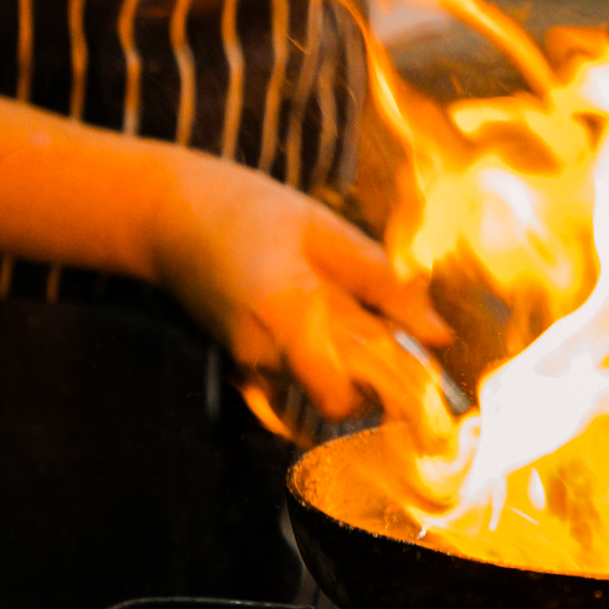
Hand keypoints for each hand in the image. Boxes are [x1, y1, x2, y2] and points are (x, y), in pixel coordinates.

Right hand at [148, 151, 454, 442]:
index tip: (418, 369)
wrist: (169, 217)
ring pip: (323, 388)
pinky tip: (326, 318)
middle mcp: (262, 351)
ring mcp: (248, 363)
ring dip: (354, 365)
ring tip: (358, 313)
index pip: (338, 396)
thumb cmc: (252, 212)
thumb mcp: (327, 232)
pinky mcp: (243, 364)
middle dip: (381, 378)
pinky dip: (325, 359)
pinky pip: (301, 378)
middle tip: (404, 339)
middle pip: (341, 397)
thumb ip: (383, 284)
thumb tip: (439, 335)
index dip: (384, 394)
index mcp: (286, 310)